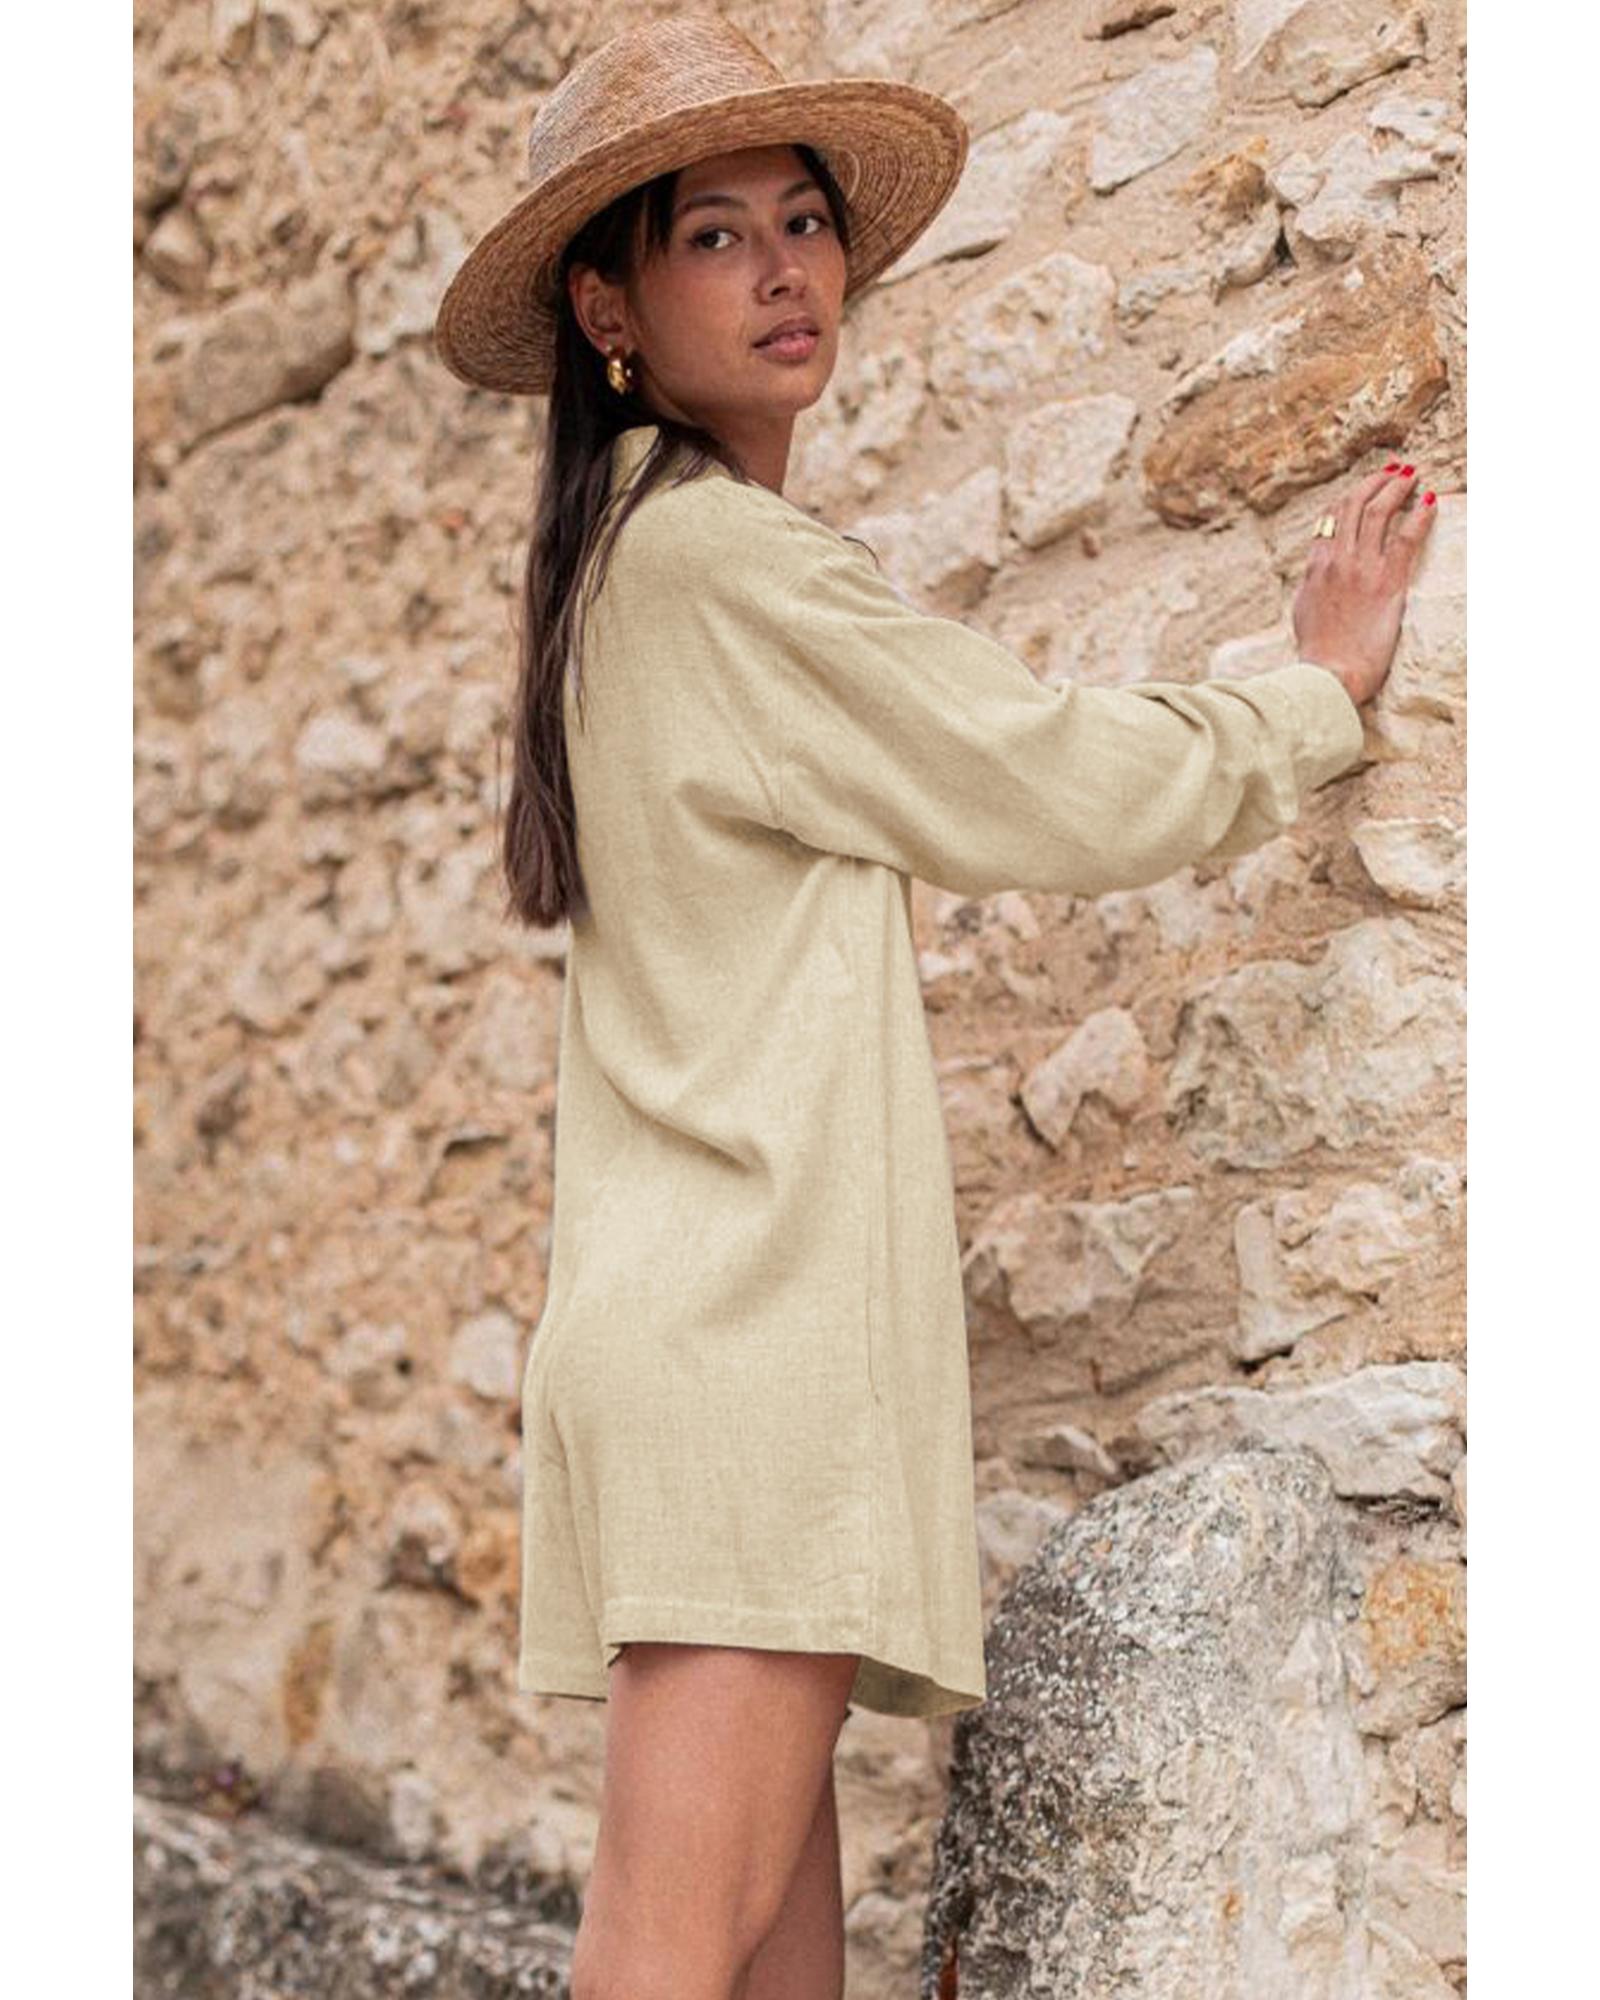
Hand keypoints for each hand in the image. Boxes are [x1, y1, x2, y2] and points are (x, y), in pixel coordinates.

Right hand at [1293, 465, 1438, 705]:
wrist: (1329, 674)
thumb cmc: (1318, 653)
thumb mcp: (1304, 612)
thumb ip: (1312, 585)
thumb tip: (1316, 572)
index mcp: (1316, 566)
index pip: (1331, 518)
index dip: (1349, 497)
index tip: (1364, 487)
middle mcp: (1338, 559)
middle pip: (1355, 505)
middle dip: (1375, 481)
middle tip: (1393, 470)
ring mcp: (1362, 568)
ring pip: (1380, 511)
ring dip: (1397, 487)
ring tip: (1411, 474)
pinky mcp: (1388, 582)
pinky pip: (1406, 536)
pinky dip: (1419, 514)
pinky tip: (1430, 500)